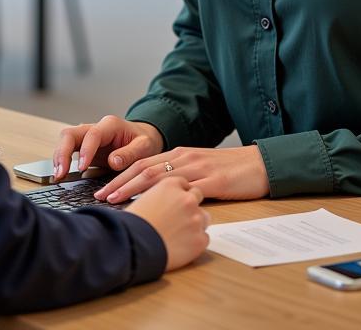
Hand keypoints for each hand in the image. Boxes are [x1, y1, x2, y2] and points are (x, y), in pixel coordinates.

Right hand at [52, 115, 163, 181]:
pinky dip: (62, 161)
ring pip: (65, 140)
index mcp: (110, 125)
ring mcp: (87, 137)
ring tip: (58, 177)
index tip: (81, 167)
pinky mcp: (83, 147)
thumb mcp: (145, 147)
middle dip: (62, 153)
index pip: (92, 135)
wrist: (143, 138)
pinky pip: (68, 150)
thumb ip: (130, 154)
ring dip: (58, 157)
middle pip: (70, 134)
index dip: (85, 150)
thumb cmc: (144, 141)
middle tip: (60, 174)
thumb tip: (114, 162)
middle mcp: (95, 128)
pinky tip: (60, 174)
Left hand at [94, 145, 268, 203]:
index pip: (143, 164)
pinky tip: (155, 205)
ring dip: (133, 188)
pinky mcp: (212, 180)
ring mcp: (197, 167)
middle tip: (100, 197)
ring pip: (158, 176)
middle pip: (144, 168)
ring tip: (115, 200)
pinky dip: (165, 196)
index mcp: (180, 155)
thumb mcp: (200, 169)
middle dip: (119, 183)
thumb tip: (156, 193)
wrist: (261, 165)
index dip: (121, 176)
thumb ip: (180, 177)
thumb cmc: (231, 171)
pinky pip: (184, 188)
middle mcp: (184, 157)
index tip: (103, 190)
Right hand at [126, 178, 209, 270]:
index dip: (179, 192)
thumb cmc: (132, 224)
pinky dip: (195, 242)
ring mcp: (195, 218)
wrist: (133, 245)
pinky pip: (203, 237)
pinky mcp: (200, 239)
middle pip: (197, 195)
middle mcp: (187, 198)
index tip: (175, 200)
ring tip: (180, 232)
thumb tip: (161, 201)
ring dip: (195, 222)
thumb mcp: (142, 199)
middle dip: (190, 204)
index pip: (183, 183)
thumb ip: (157, 195)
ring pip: (203, 216)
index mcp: (171, 184)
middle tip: (179, 216)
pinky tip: (182, 246)